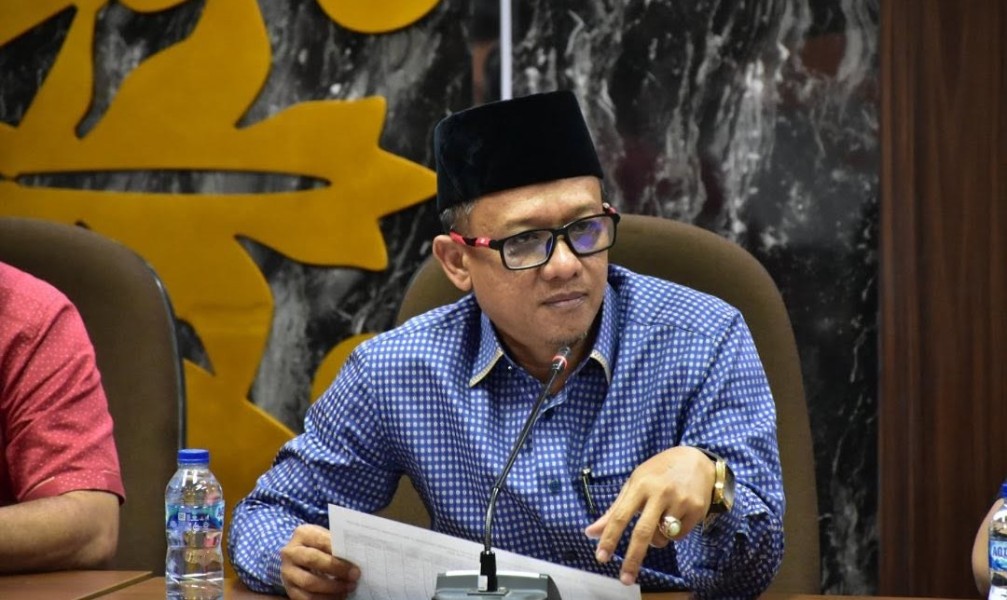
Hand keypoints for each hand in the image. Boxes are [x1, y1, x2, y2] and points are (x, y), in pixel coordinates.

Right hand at [279, 524, 360, 599]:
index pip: (321, 541)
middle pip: (313, 560)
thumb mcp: (324, 537)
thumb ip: (336, 544)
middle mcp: (291, 553)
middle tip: (354, 575)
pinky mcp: (290, 589)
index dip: (338, 552)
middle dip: (337, 569)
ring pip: (309, 582)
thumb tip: (357, 555)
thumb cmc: (317, 546)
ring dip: (332, 588)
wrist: (295, 558)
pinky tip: (338, 596)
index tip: (355, 562)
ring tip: (348, 587)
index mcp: (302, 534)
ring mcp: (288, 572)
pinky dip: (325, 599)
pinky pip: (307, 598)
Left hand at [583, 446, 714, 584]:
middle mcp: (661, 493)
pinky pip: (678, 536)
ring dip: (655, 539)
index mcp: (640, 484)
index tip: (601, 557)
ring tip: (659, 519)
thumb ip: (614, 509)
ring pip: (661, 538)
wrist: (696, 459)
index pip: (620, 515)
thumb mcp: (634, 483)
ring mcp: (680, 501)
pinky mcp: (697, 510)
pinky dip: (672, 533)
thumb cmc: (658, 472)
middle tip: (625, 578)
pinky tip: (675, 515)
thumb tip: (590, 532)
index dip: (609, 538)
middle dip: (632, 558)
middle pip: (643, 532)